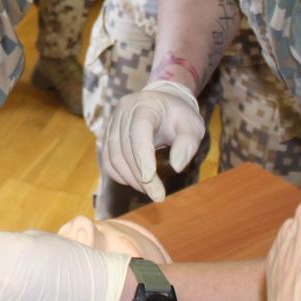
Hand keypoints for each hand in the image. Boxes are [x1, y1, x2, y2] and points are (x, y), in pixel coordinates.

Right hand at [100, 81, 203, 201]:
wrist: (163, 104)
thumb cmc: (179, 116)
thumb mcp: (192, 125)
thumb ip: (188, 143)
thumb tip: (177, 167)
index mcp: (144, 105)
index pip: (138, 131)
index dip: (142, 156)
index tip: (151, 180)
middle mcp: (123, 111)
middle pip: (125, 148)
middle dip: (140, 176)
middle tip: (157, 196)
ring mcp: (112, 123)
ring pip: (114, 157)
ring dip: (130, 179)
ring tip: (150, 190)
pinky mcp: (107, 136)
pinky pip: (108, 160)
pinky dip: (120, 175)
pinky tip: (136, 182)